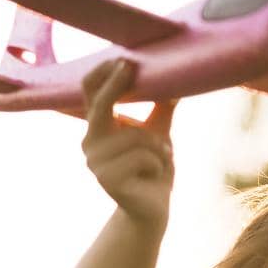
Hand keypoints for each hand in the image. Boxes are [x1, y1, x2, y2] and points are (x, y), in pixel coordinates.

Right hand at [80, 58, 176, 233]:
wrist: (153, 208)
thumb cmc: (154, 167)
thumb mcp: (158, 132)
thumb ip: (161, 107)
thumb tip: (177, 77)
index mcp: (98, 128)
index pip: (90, 94)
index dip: (103, 75)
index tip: (123, 58)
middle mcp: (90, 143)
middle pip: (100, 105)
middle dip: (116, 84)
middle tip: (129, 65)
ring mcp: (95, 163)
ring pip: (136, 135)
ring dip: (159, 147)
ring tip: (157, 162)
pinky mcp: (107, 180)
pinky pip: (143, 157)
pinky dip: (158, 165)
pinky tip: (153, 177)